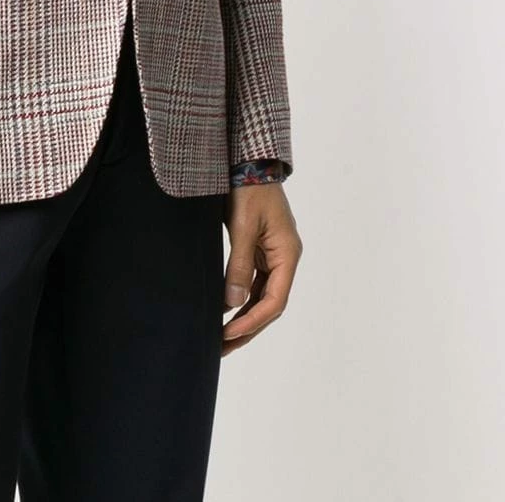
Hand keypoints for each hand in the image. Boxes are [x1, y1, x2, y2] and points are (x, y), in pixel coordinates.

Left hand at [221, 182, 301, 354]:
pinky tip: (224, 310)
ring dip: (243, 316)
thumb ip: (239, 264)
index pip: (274, 301)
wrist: (249, 161)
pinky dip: (240, 298)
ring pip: (261, 295)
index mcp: (287, 254)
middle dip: (247, 328)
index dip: (252, 321)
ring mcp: (273, 255)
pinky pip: (253, 281)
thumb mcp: (243, 227)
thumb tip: (232, 303)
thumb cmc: (249, 189)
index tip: (228, 333)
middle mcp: (284, 259)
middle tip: (222, 347)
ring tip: (220, 337)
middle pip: (269, 304)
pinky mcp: (260, 249)